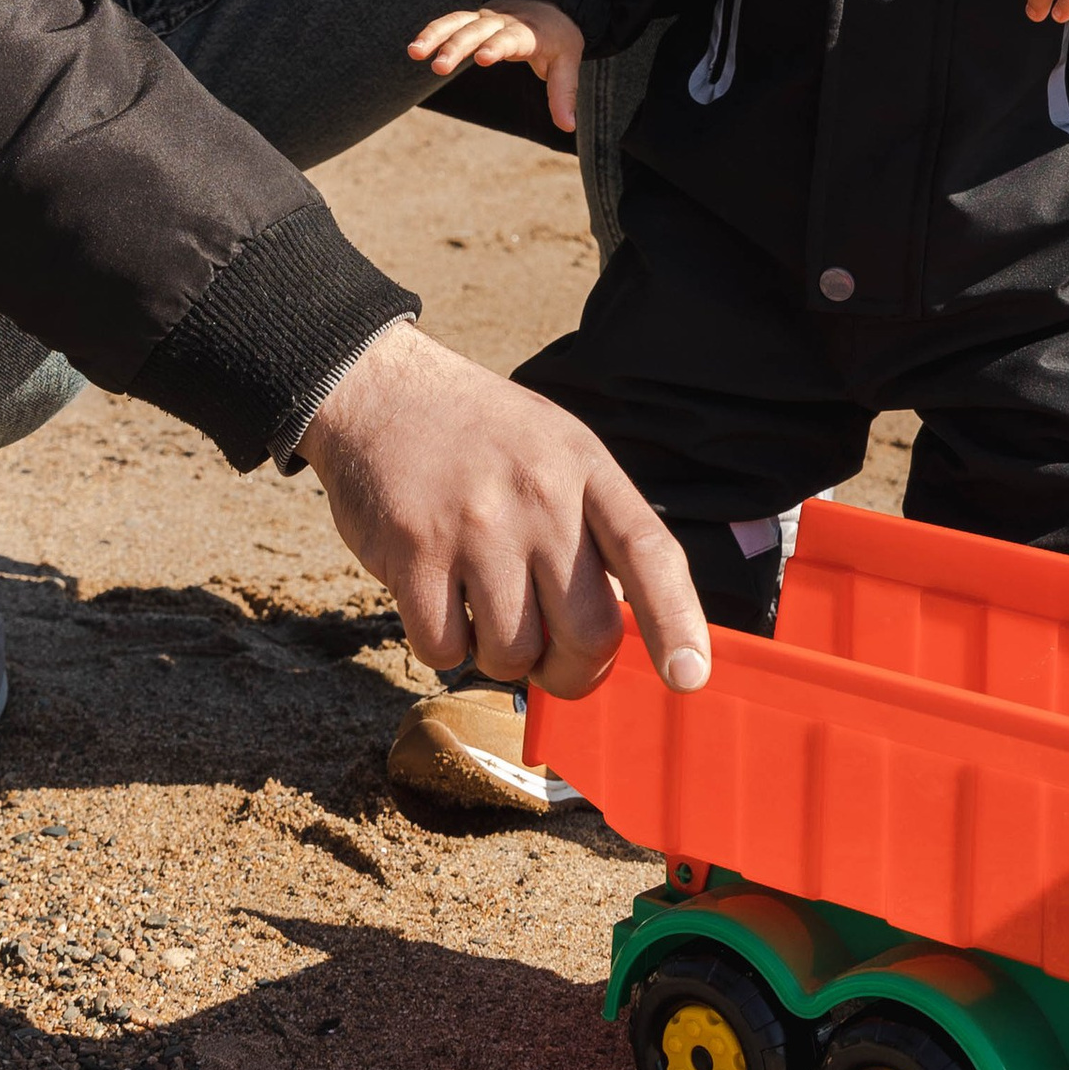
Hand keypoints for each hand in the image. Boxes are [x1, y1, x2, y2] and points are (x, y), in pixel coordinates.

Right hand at [299, 321, 708, 700]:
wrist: (379, 392)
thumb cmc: (479, 436)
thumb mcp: (555, 450)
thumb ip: (593, 527)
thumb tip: (615, 629)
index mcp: (585, 469)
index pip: (650, 552)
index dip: (678, 622)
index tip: (690, 677)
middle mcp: (539, 496)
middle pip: (587, 632)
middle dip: (573, 672)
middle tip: (552, 661)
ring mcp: (475, 525)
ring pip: (512, 655)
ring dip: (499, 658)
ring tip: (484, 609)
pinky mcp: (414, 551)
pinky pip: (443, 649)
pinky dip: (442, 646)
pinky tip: (437, 600)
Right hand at [408, 0, 587, 137]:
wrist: (549, 1)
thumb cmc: (558, 37)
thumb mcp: (568, 62)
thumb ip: (563, 94)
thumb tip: (567, 128)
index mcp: (528, 32)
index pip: (511, 38)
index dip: (497, 47)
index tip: (482, 58)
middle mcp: (503, 21)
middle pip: (477, 31)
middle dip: (457, 47)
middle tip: (439, 67)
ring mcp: (485, 18)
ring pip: (457, 22)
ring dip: (435, 36)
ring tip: (414, 52)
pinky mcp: (473, 19)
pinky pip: (450, 22)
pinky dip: (432, 32)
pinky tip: (415, 48)